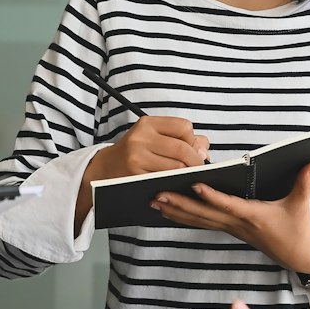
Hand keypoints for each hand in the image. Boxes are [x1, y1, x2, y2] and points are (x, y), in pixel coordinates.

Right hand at [77, 116, 209, 228]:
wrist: (105, 169)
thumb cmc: (136, 153)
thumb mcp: (154, 138)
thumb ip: (181, 138)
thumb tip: (204, 148)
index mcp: (148, 123)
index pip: (184, 127)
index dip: (193, 140)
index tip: (193, 150)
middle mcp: (141, 137)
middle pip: (182, 149)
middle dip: (195, 162)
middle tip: (198, 170)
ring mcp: (137, 157)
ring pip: (176, 167)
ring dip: (186, 174)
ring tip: (186, 177)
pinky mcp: (136, 175)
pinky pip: (165, 180)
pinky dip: (174, 183)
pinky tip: (174, 184)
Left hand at [149, 162, 309, 276]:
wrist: (296, 256)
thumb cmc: (297, 229)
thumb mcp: (302, 206)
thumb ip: (304, 184)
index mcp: (253, 216)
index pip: (228, 205)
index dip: (211, 196)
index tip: (195, 184)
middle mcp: (237, 223)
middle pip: (203, 213)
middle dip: (179, 203)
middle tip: (156, 193)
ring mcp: (231, 228)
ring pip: (198, 220)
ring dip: (175, 211)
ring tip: (153, 201)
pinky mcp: (229, 230)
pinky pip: (202, 223)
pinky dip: (184, 217)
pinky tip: (168, 211)